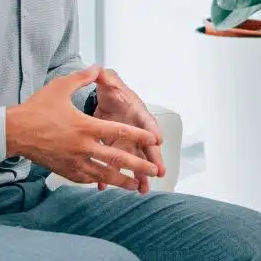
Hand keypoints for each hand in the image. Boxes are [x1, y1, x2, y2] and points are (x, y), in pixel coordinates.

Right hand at [6, 65, 158, 190]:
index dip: (138, 137)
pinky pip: (87, 179)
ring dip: (122, 181)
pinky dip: (99, 181)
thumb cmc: (36, 108)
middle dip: (138, 166)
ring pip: (103, 175)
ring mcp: (74, 161)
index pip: (118, 132)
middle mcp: (83, 147)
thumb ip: (82, 77)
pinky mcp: (65, 170)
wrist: (13, 132)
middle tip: (154, 171)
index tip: (154, 141)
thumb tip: (97, 67)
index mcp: (85, 127)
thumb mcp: (60, 86)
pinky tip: (106, 182)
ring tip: (136, 186)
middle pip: (116, 159)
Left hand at [92, 68, 165, 193]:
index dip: (152, 130)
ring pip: (135, 161)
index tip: (158, 139)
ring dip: (138, 175)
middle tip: (158, 173)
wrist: (105, 101)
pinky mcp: (115, 149)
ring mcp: (127, 142)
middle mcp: (136, 130)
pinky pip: (114, 164)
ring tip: (141, 190)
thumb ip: (107, 78)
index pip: (147, 121)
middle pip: (147, 147)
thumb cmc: (112, 92)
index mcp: (137, 113)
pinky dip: (110, 176)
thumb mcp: (109, 82)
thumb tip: (102, 71)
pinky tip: (105, 186)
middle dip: (153, 161)